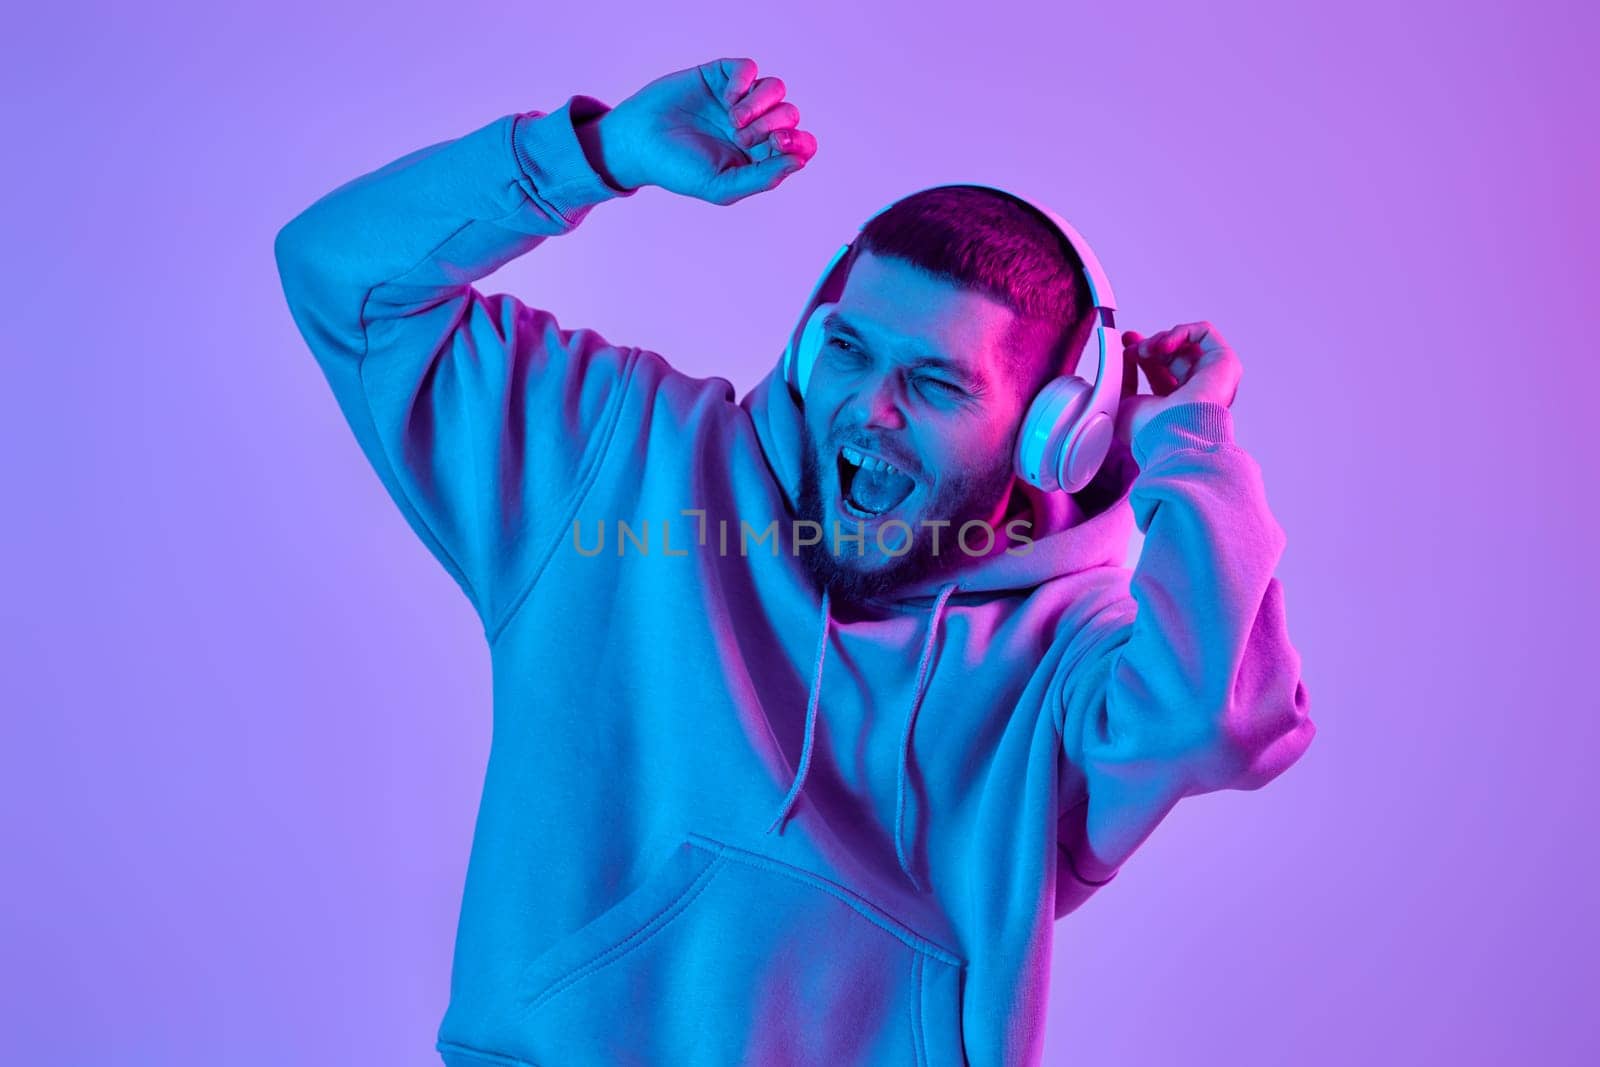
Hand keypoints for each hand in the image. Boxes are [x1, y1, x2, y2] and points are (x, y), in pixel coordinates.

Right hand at [583, 57, 817, 204]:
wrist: (638, 142)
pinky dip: (744, 82)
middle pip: (789, 114)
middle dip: (773, 125)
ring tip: (734, 119)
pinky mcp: (721, 77)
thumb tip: (800, 161)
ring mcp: (738, 100)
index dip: (800, 142)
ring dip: (761, 104)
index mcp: (758, 156)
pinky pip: (750, 69)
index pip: (799, 144)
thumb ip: (763, 177)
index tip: (779, 145)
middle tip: (742, 138)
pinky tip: (726, 98)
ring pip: (776, 89)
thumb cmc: (677, 169)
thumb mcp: (722, 186)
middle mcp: (753, 126)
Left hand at [1115, 322, 1241, 443]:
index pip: (1160, 370)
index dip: (1144, 352)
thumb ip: (1121, 380)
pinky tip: (1163, 346)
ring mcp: (1213, 377)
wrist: (1169, 434)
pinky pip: (1204, 332)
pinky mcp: (1225, 362)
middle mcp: (1197, 391)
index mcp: (1175, 403)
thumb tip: (1123, 358)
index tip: (1127, 343)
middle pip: (1172, 355)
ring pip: (1186, 343)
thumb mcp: (1121, 403)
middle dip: (1149, 343)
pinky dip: (1180, 332)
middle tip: (1131, 343)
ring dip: (1160, 340)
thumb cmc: (1146, 430)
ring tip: (1145, 351)